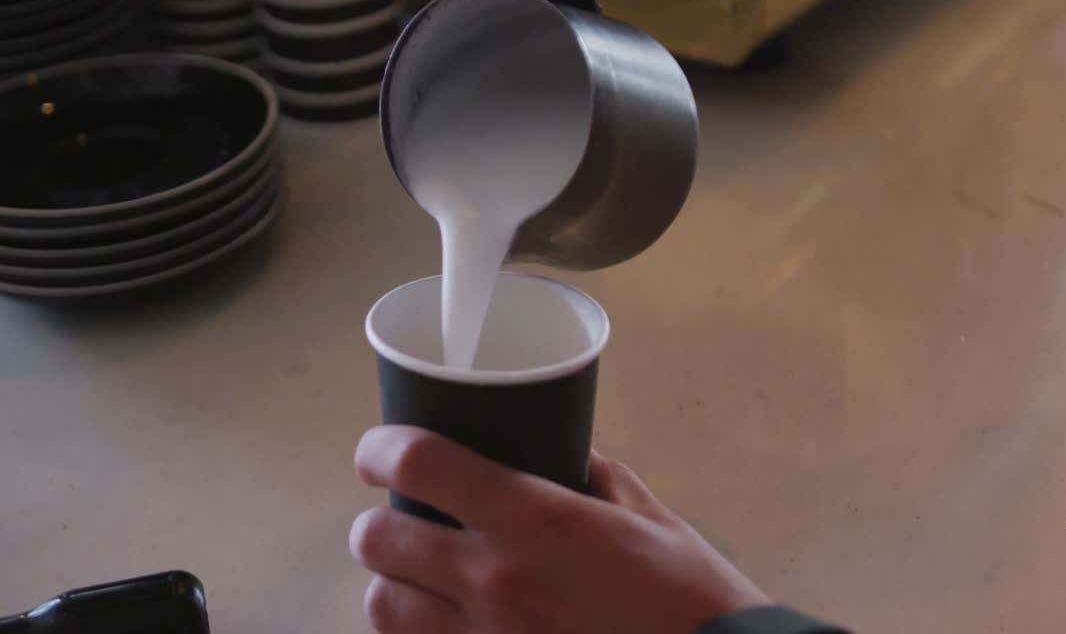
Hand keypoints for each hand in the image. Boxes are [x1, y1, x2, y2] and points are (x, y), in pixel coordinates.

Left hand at [351, 425, 769, 633]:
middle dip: (378, 523)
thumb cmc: (690, 597)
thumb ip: (594, 477)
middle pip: (378, 540)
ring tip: (414, 576)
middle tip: (401, 516)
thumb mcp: (648, 518)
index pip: (421, 464)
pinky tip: (440, 623)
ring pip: (383, 607)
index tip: (376, 454)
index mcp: (534, 519)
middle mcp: (495, 579)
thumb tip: (561, 455)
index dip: (380, 450)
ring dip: (390, 584)